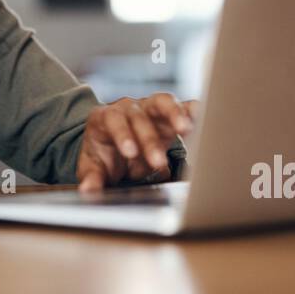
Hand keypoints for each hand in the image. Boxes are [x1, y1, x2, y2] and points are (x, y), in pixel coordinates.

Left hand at [76, 94, 197, 191]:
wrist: (116, 146)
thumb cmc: (104, 154)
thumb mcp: (93, 166)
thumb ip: (92, 177)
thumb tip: (88, 191)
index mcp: (106, 117)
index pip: (114, 120)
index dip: (123, 134)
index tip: (130, 152)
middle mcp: (130, 108)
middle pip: (140, 117)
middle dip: (150, 140)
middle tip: (158, 162)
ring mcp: (151, 108)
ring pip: (163, 102)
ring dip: (174, 114)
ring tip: (186, 129)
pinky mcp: (171, 114)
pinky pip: (183, 107)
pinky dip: (193, 110)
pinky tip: (206, 116)